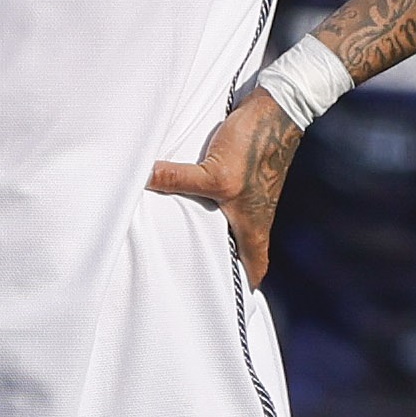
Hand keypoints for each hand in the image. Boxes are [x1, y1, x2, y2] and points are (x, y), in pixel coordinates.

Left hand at [148, 90, 302, 282]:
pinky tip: (179, 202)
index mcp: (254, 228)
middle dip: (217, 266)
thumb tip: (139, 182)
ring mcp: (246, 196)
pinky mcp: (237, 175)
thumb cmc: (255, 146)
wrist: (276, 108)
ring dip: (207, 234)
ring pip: (225, 226)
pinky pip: (216, 200)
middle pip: (237, 252)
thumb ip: (176, 180)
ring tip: (178, 245)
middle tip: (189, 278)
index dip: (244, 290)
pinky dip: (201, 206)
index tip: (225, 308)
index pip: (254, 270)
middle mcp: (252, 217)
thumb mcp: (214, 172)